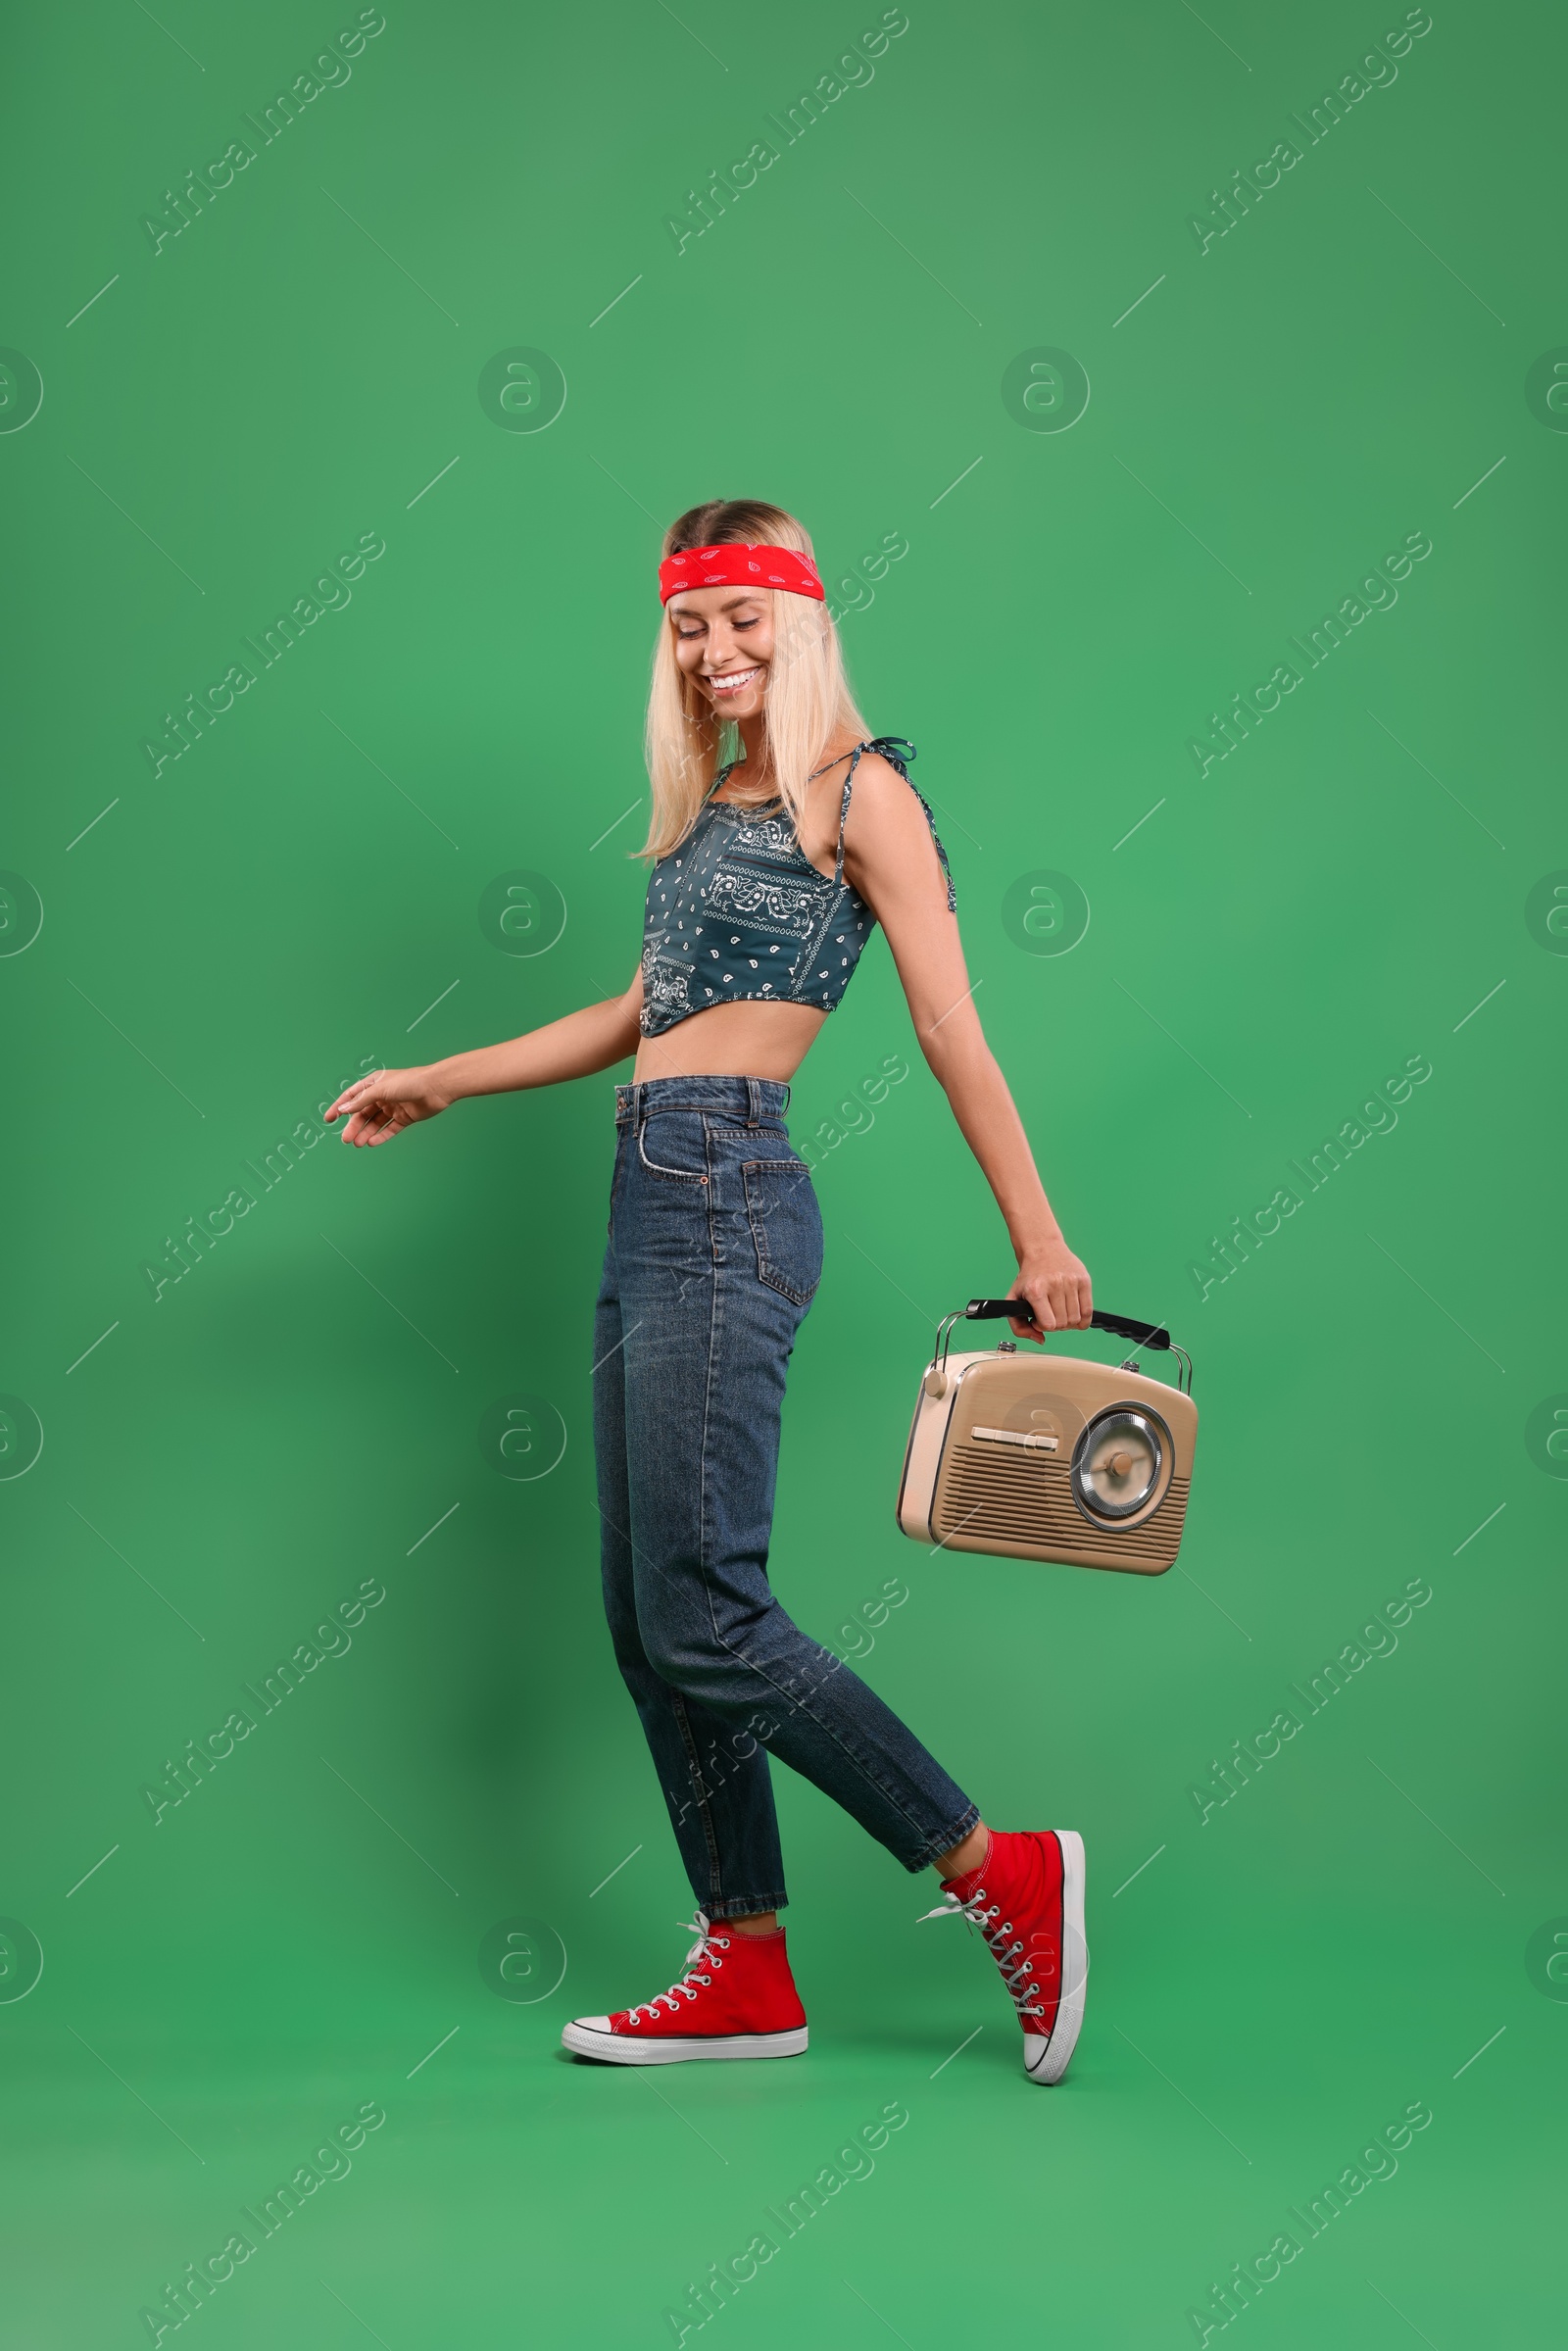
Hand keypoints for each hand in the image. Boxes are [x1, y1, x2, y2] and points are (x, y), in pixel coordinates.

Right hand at [325, 1065, 451, 1147]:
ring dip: (365, 1133)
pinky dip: (380, 1136)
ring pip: (375, 1123)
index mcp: (374, 1083)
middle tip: (345, 1139)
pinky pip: (389, 1129)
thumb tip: (343, 1109)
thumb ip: (361, 1100)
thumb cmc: (409, 1082)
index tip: (328, 1119)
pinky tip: (372, 1143)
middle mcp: (382, 1095)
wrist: (436, 1087)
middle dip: (353, 1126)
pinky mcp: (404, 1117)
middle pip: (363, 1113)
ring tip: (357, 1143)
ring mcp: (393, 1107)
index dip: (340, 1107)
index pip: (352, 1096)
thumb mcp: (381, 1089)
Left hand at [1007, 1238, 1092, 1336]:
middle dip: (1056, 1325)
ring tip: (1060, 1312)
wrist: (1042, 1249)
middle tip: (1050, 1315)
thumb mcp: (1014, 1299)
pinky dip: (1083, 1319)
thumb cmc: (1029, 1277)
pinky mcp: (1084, 1279)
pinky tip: (1074, 1314)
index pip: (1048, 1324)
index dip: (1043, 1327)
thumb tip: (1040, 1339)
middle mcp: (1055, 1284)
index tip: (1039, 1319)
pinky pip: (1089, 1311)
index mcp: (1035, 1290)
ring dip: (1069, 1322)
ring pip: (1076, 1319)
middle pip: (1063, 1323)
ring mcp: (1071, 1281)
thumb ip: (1018, 1326)